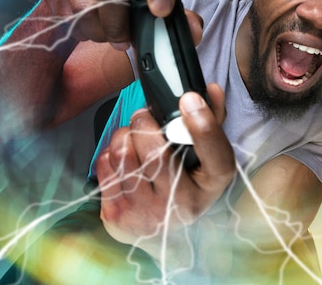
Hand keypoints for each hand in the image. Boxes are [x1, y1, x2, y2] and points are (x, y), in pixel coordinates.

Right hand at [38, 0, 181, 47]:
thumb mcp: (162, 3)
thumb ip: (181, 18)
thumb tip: (192, 30)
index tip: (160, 10)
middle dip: (116, 21)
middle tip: (122, 41)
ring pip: (82, 0)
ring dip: (95, 29)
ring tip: (106, 34)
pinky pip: (63, 9)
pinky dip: (78, 27)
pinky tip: (90, 23)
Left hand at [95, 83, 234, 250]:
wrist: (160, 232)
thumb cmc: (186, 184)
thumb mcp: (207, 157)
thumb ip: (212, 121)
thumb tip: (210, 90)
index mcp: (211, 185)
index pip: (216, 155)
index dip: (203, 125)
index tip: (189, 99)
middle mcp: (182, 204)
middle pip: (156, 152)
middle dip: (144, 122)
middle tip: (145, 116)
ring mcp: (147, 213)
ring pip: (124, 153)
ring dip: (125, 135)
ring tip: (133, 138)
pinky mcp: (117, 214)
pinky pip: (105, 164)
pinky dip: (111, 152)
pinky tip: (124, 158)